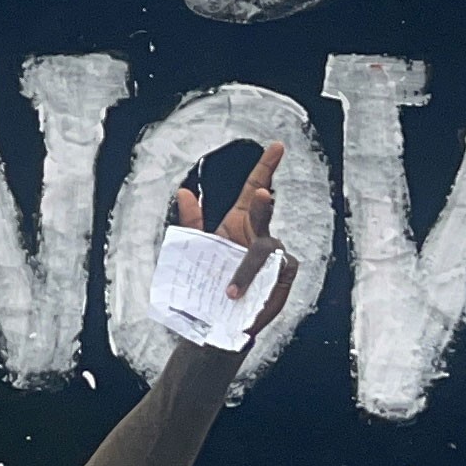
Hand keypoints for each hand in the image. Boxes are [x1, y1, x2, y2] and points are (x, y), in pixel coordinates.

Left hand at [172, 141, 292, 338]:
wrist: (216, 319)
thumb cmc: (210, 279)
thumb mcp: (197, 248)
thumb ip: (192, 222)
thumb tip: (184, 191)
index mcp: (241, 222)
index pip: (255, 187)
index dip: (266, 167)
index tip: (277, 146)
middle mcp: (260, 234)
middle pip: (265, 212)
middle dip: (264, 204)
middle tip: (262, 195)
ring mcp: (274, 255)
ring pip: (266, 249)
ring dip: (247, 267)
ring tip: (229, 289)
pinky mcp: (282, 276)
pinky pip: (273, 275)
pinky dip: (257, 285)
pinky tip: (243, 297)